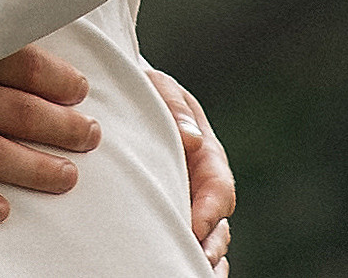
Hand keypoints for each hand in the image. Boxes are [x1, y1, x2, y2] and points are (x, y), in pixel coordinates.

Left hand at [148, 64, 233, 266]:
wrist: (128, 97)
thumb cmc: (148, 91)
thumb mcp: (162, 88)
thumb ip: (176, 108)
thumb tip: (192, 140)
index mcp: (208, 154)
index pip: (219, 188)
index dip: (211, 211)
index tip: (195, 227)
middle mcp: (204, 184)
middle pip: (218, 224)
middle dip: (210, 245)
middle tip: (194, 259)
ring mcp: (191, 201)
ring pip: (206, 239)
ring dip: (201, 256)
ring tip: (189, 269)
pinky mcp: (173, 212)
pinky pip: (187, 241)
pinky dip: (189, 257)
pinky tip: (183, 268)